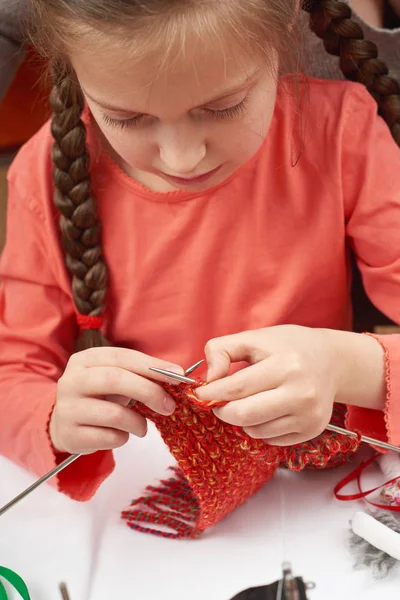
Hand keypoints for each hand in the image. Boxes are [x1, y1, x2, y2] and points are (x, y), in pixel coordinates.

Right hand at [50, 347, 183, 453]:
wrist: (67, 425)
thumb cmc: (100, 397)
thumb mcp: (115, 379)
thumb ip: (140, 375)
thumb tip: (176, 375)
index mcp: (85, 360)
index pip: (122, 357)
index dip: (152, 366)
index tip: (178, 376)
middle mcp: (71, 381)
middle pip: (115, 380)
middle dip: (149, 392)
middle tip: (169, 406)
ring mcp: (67, 408)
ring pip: (113, 414)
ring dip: (137, 422)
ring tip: (142, 427)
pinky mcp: (70, 434)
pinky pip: (108, 437)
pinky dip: (122, 438)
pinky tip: (120, 435)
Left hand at [195, 325, 384, 445]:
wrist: (331, 360)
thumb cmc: (287, 346)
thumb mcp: (254, 337)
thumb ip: (222, 351)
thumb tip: (209, 380)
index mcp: (286, 365)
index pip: (237, 388)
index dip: (212, 393)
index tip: (200, 393)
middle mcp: (301, 393)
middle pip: (244, 416)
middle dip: (223, 411)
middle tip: (218, 402)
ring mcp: (309, 415)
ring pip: (255, 431)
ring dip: (242, 420)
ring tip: (248, 401)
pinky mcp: (312, 430)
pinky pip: (271, 440)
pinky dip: (260, 428)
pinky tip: (266, 410)